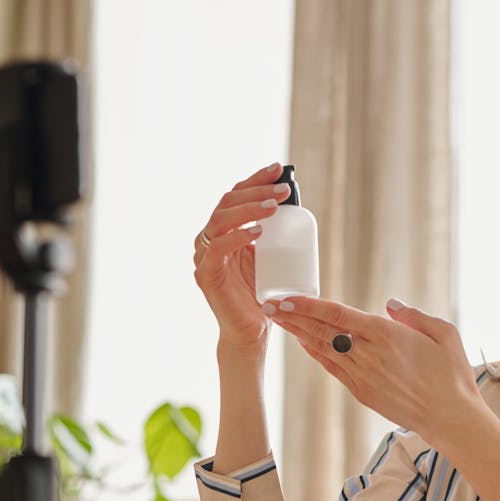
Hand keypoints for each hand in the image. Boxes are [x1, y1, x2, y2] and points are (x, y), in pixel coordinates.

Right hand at [193, 162, 291, 347]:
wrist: (251, 331)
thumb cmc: (263, 293)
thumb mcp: (272, 257)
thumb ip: (274, 233)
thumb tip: (295, 203)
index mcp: (225, 230)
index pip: (236, 195)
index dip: (255, 179)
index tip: (279, 168)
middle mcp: (210, 238)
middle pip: (227, 202)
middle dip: (256, 191)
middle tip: (283, 190)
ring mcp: (205, 255)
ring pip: (220, 220)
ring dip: (248, 209)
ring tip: (273, 207)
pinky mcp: (205, 275)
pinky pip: (217, 249)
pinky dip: (237, 237)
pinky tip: (258, 232)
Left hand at [266, 296, 488, 444]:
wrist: (451, 418)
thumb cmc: (453, 374)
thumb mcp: (444, 333)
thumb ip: (414, 316)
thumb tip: (389, 305)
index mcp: (388, 335)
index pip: (338, 315)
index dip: (308, 305)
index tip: (286, 297)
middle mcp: (370, 355)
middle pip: (322, 331)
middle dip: (293, 317)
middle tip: (268, 304)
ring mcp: (363, 376)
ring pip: (323, 350)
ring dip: (299, 334)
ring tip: (279, 320)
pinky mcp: (363, 393)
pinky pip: (333, 369)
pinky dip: (316, 354)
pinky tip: (305, 343)